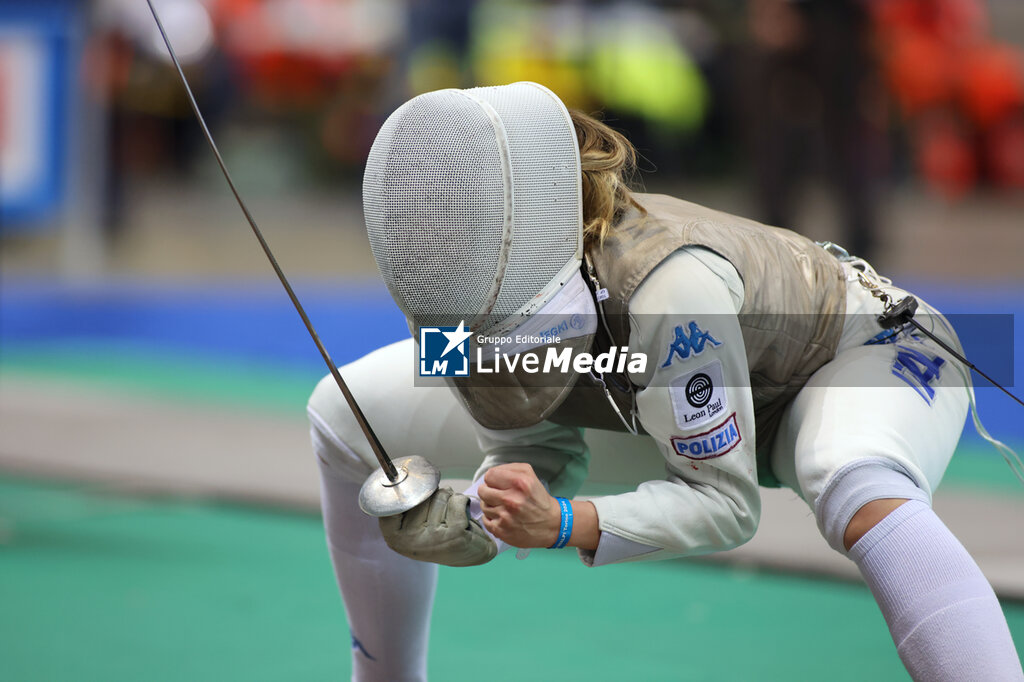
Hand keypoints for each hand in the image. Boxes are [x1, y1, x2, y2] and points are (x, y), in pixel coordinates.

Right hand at [379, 487, 496, 566]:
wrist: (473, 553)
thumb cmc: (442, 533)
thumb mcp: (415, 522)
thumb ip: (408, 503)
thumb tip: (409, 475)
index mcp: (394, 537)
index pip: (389, 501)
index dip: (401, 490)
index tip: (410, 493)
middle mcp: (410, 541)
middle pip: (420, 493)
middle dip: (433, 497)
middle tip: (439, 516)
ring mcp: (433, 538)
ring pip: (440, 495)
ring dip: (450, 500)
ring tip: (451, 518)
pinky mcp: (456, 535)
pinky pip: (457, 500)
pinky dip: (463, 502)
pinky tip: (464, 518)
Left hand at [477, 463, 560, 548]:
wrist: (551, 524)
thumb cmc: (539, 500)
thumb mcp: (530, 475)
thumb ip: (509, 468)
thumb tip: (491, 474)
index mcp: (519, 483)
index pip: (489, 476)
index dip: (492, 479)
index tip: (497, 484)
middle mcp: (511, 499)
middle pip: (482, 491)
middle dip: (489, 492)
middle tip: (499, 495)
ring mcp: (505, 516)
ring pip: (483, 506)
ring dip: (491, 506)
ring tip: (503, 507)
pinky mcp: (501, 530)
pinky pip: (485, 520)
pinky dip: (492, 519)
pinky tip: (503, 518)